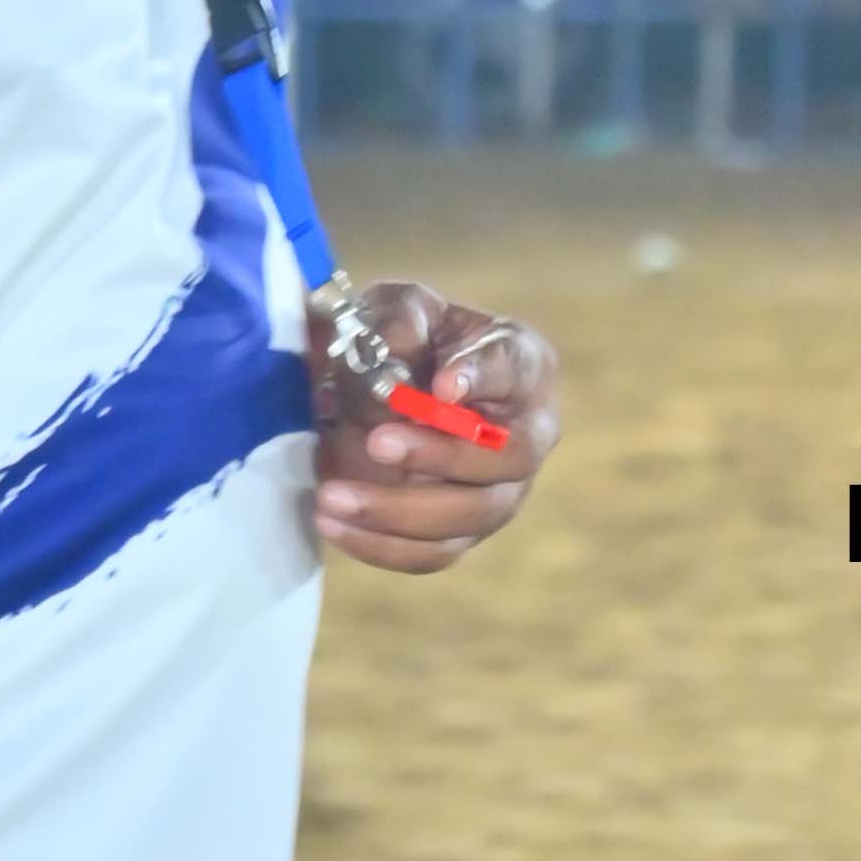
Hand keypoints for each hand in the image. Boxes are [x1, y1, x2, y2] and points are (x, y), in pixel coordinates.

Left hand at [313, 280, 560, 576]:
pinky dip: (382, 545)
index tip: (440, 384)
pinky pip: (433, 553)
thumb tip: (400, 348)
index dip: (482, 378)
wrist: (377, 386)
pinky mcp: (464, 532)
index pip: (514, 368)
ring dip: (398, 512)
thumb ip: (400, 316)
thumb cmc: (402, 337)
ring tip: (332, 497)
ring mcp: (502, 491)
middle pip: (507, 458)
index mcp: (522, 363)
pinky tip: (332, 524)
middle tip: (378, 442)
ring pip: (470, 516)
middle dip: (440, 455)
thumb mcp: (396, 306)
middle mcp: (528, 433)